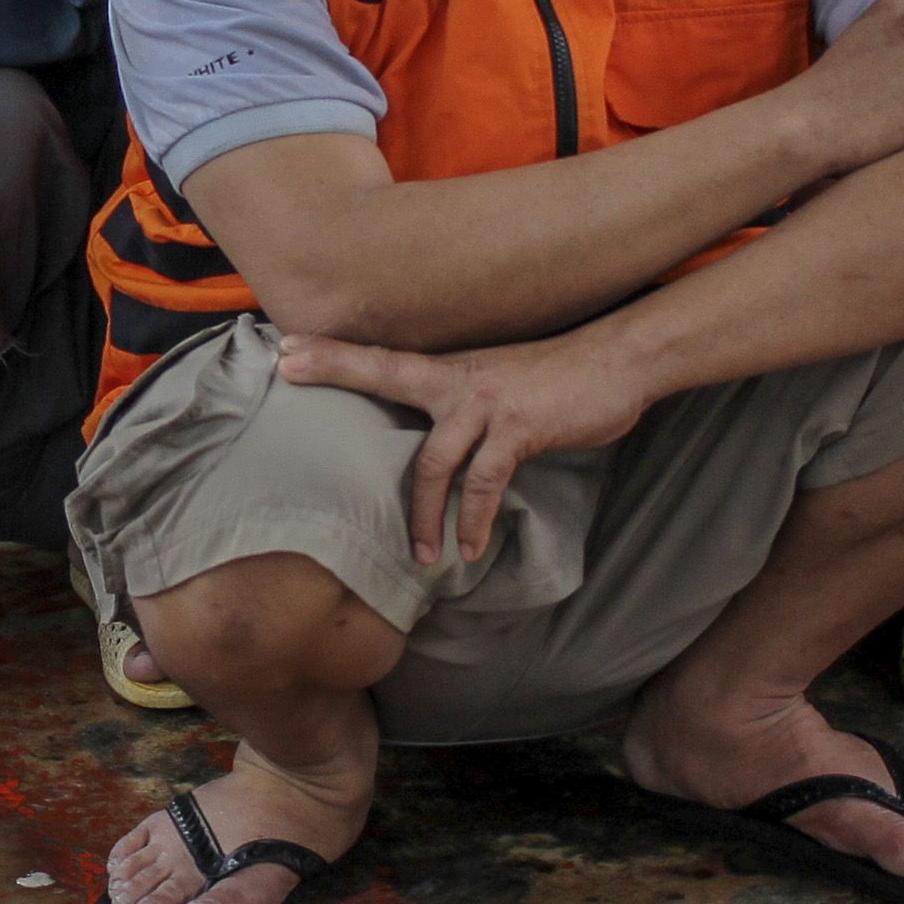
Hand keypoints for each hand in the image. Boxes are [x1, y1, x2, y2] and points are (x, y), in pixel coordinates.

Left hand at [276, 328, 652, 566]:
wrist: (617, 363)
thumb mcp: (500, 382)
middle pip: (385, 374)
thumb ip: (464, 403)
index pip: (383, 358)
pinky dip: (474, 520)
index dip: (334, 353)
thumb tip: (440, 438)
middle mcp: (460, 380)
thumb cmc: (559, 378)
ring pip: (435, 459)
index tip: (288, 348)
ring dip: (425, 513)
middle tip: (285, 371)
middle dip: (336, 372)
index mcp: (451, 370)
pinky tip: (470, 548)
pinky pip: (485, 482)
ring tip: (421, 555)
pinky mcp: (519, 428)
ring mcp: (488, 403)